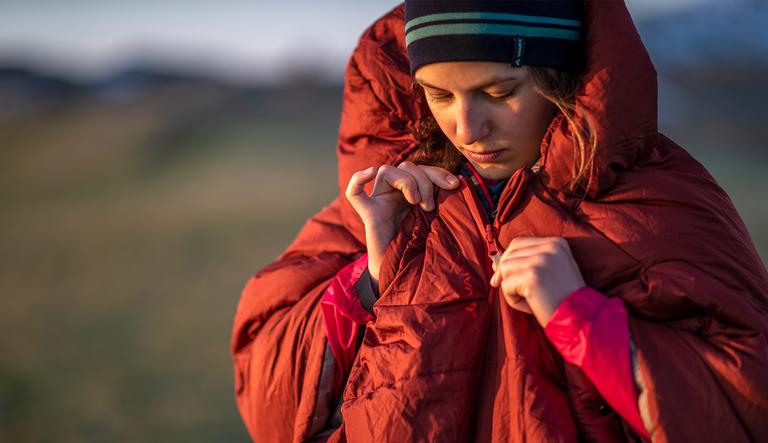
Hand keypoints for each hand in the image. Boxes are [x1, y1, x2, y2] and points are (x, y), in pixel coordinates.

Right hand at [345, 161, 458, 283]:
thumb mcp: (436, 220)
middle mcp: (394, 193)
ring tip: (417, 203)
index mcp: (411, 192)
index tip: (454, 185)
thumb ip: (442, 202)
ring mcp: (379, 201)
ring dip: (407, 181)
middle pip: (406, 167)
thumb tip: (459, 182)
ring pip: (387, 171)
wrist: (403, 271)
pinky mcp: (369, 214)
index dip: (438, 172)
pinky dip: (358, 179)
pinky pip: (353, 193)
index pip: (421, 169)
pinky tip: (370, 173)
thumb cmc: (421, 247)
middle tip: (430, 205)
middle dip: (424, 180)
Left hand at [489, 237, 584, 325]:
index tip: (506, 277)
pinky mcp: (532, 275)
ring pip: (505, 268)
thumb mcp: (552, 272)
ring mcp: (540, 260)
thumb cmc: (564, 299)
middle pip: (509, 253)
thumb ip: (529, 262)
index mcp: (556, 243)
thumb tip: (496, 265)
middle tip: (512, 290)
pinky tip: (531, 306)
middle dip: (505, 273)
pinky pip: (506, 285)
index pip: (518, 243)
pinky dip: (513, 300)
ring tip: (529, 300)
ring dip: (511, 288)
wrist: (582, 319)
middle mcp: (549, 246)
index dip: (509, 260)